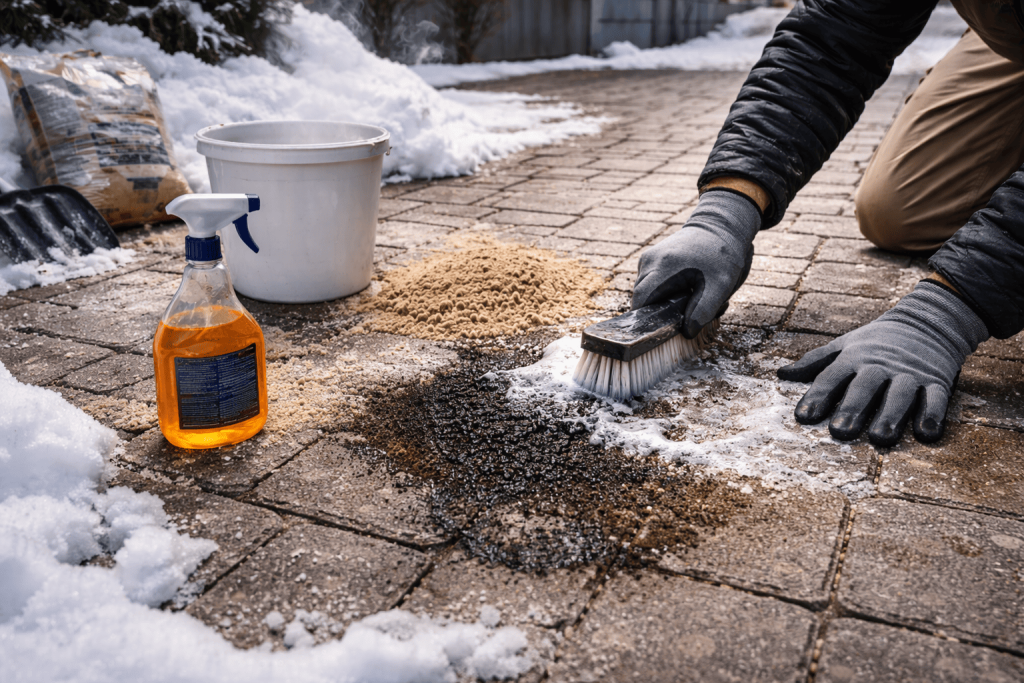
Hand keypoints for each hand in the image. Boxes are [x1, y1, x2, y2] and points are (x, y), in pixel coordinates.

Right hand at [632, 189, 760, 338]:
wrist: (720, 226)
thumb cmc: (722, 256)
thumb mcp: (721, 286)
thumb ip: (703, 311)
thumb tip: (687, 332)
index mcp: (663, 266)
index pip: (641, 301)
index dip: (647, 319)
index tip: (664, 328)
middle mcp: (649, 260)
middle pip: (641, 298)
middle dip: (658, 311)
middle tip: (683, 313)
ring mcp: (648, 258)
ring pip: (644, 291)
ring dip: (660, 300)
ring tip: (686, 296)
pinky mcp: (650, 258)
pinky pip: (649, 282)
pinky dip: (661, 290)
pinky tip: (681, 287)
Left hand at [777, 281, 989, 445]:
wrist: (927, 320)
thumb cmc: (876, 341)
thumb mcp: (844, 345)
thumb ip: (815, 362)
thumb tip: (781, 374)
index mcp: (854, 357)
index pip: (831, 377)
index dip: (817, 396)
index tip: (803, 417)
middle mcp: (880, 365)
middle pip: (864, 386)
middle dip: (852, 408)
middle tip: (840, 431)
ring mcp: (909, 373)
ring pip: (900, 393)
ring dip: (891, 415)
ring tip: (881, 437)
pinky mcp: (936, 380)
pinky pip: (936, 397)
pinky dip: (933, 413)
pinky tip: (926, 432)